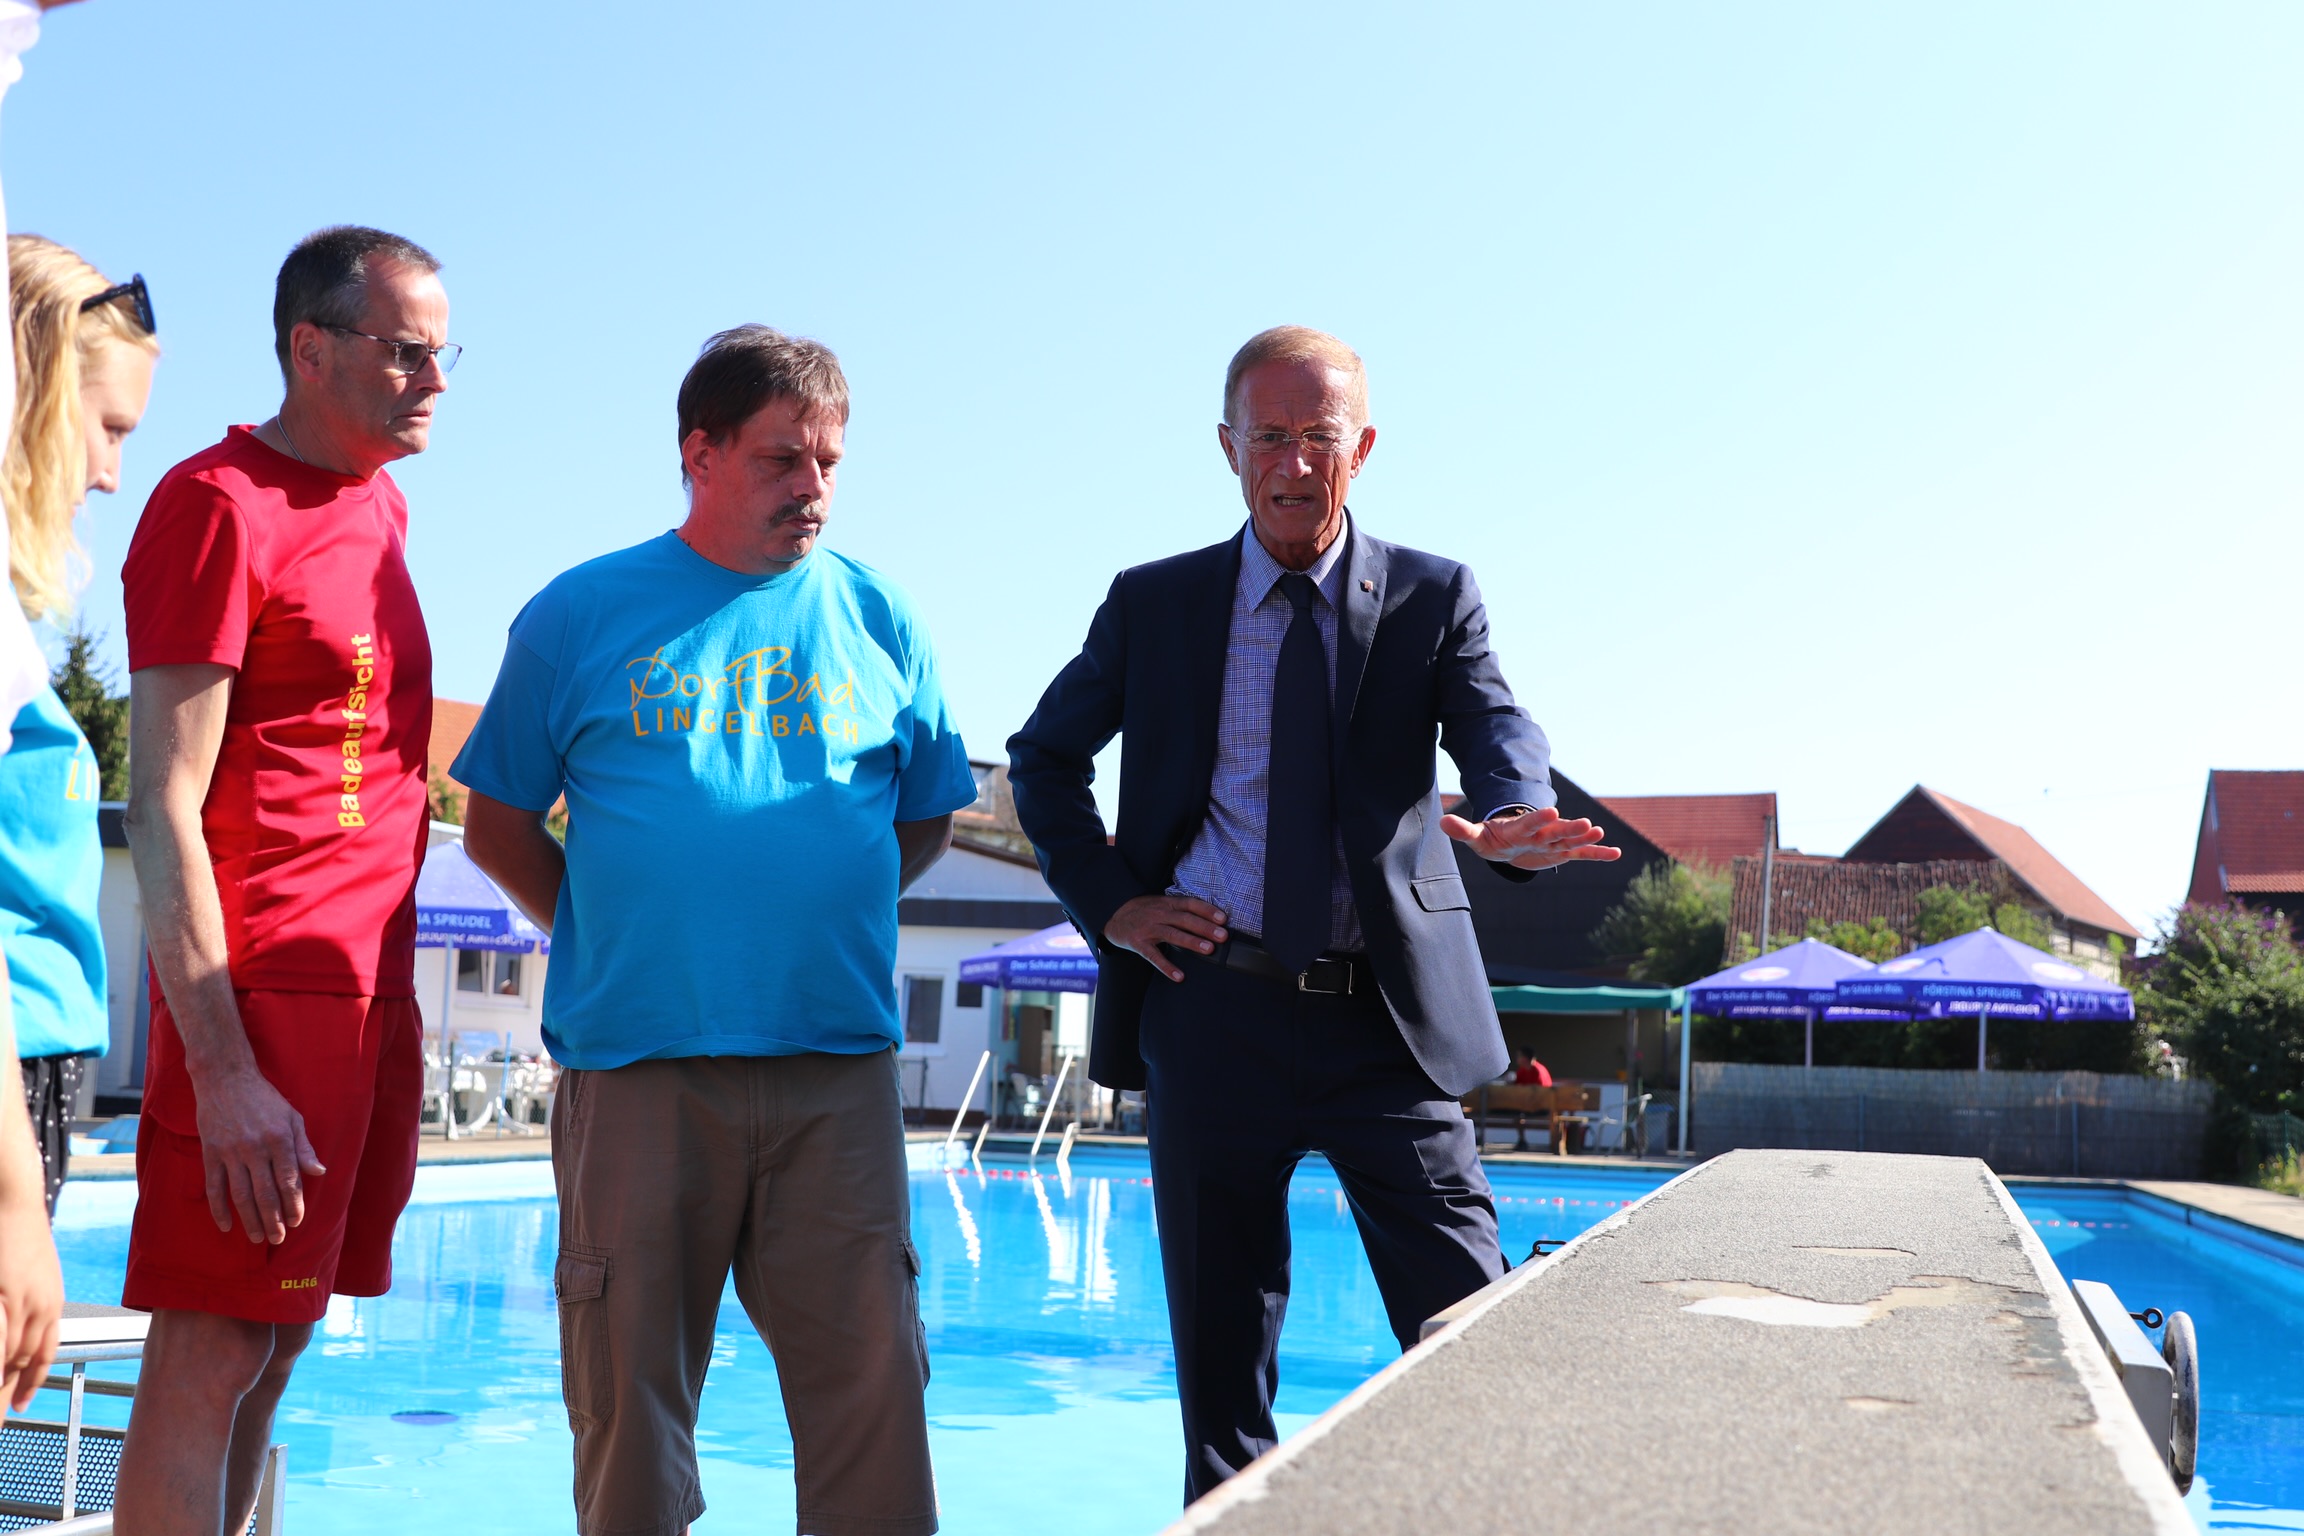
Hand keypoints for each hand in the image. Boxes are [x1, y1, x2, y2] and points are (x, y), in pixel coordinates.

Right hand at [0, 1170, 61, 1415]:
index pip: (45, 1353)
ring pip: (12, 1352)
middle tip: (4, 1419)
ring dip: (0, 1380)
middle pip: (28, 1360)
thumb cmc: (22, 1236)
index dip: (33, 1381)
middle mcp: (44, 1306)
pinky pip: (1, 1335)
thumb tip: (24, 1318)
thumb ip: (31, 1299)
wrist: (17, 1203)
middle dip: (13, 1391)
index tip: (21, 1405)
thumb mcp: (35, 1273)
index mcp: (52, 1304)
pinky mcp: (5, 1292)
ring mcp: (23, 1299)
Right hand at [192, 1065, 325, 1243]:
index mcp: (279, 1139)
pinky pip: (215, 1187)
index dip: (294, 1203)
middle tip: (279, 1239)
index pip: (289, 1180)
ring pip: (240, 1195)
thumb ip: (304, 1147)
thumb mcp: (292, 1117)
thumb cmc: (265, 1098)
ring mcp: (230, 1152)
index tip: (297, 1221)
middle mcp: (255, 1148)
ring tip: (258, 1238)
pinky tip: (226, 1225)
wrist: (225, 1078)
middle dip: (274, 1219)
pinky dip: (219, 1209)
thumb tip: (319, 1172)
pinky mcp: (211, 1153)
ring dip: (250, 1220)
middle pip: (265, 1193)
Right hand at [1104, 895, 1228, 982]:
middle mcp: (1159, 914)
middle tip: (1223, 936)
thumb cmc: (1144, 911)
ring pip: (1173, 935)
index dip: (1207, 910)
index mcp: (1167, 903)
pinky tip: (1179, 976)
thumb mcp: (1161, 904)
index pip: (1190, 904)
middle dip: (1205, 927)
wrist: (1113, 916)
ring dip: (1192, 942)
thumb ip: (1181, 910)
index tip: (1223, 918)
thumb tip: (1209, 919)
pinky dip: (1167, 967)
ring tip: (1209, 950)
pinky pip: (1154, 956)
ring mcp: (1148, 929)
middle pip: (1185, 919)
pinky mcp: (1138, 944)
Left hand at [1441, 806, 1621, 870]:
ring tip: (1601, 833)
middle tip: (1588, 823)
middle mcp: (1540, 833)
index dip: (1539, 818)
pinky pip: (1581, 855)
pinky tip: (1616, 853)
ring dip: (1586, 838)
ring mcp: (1553, 842)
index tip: (1552, 811)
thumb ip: (1462, 830)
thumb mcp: (1476, 836)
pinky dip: (1597, 854)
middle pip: (1556, 831)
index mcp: (1520, 828)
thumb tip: (1441, 822)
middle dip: (1570, 828)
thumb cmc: (1492, 838)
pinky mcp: (1561, 852)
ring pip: (1571, 840)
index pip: (1530, 822)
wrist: (1507, 841)